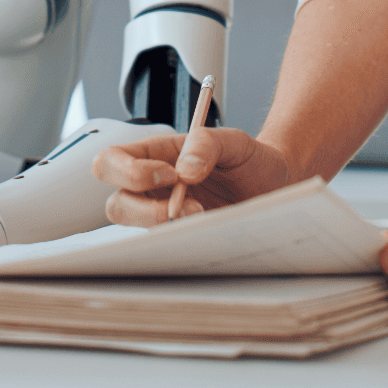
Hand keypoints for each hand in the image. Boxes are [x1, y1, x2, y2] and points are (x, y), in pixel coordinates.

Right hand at [92, 126, 288, 225]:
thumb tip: (184, 169)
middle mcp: (152, 186)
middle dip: (142, 207)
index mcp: (157, 154)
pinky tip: (205, 227)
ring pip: (133, 230)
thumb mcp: (235, 141)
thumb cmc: (250, 161)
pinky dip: (178, 241)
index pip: (113, 159)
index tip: (170, 173)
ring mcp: (162, 214)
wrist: (274, 187)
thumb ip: (206, 143)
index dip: (130, 171)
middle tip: (180, 203)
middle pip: (114, 202)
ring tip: (199, 214)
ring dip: (161, 224)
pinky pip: (160, 246)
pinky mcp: (177, 237)